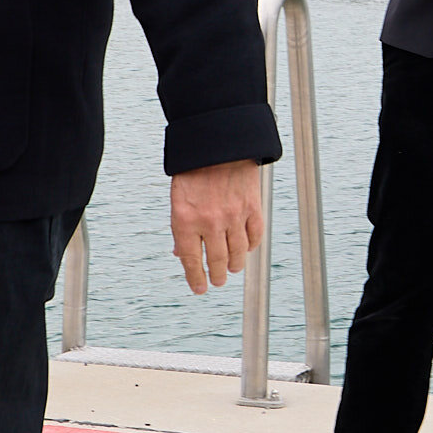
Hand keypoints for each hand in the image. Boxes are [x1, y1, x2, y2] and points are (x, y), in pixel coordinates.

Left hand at [170, 159, 263, 295]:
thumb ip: (181, 229)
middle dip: (218, 275)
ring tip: (232, 269)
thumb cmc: (193, 171)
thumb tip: (181, 254)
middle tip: (218, 280)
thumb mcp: (177, 200)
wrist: (217, 143)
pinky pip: (254, 236)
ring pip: (238, 253)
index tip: (200, 289)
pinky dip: (250, 246)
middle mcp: (210, 221)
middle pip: (217, 261)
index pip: (191, 261)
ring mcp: (233, 215)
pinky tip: (246, 249)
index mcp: (185, 220)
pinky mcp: (251, 207)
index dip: (196, 279)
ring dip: (235, 266)